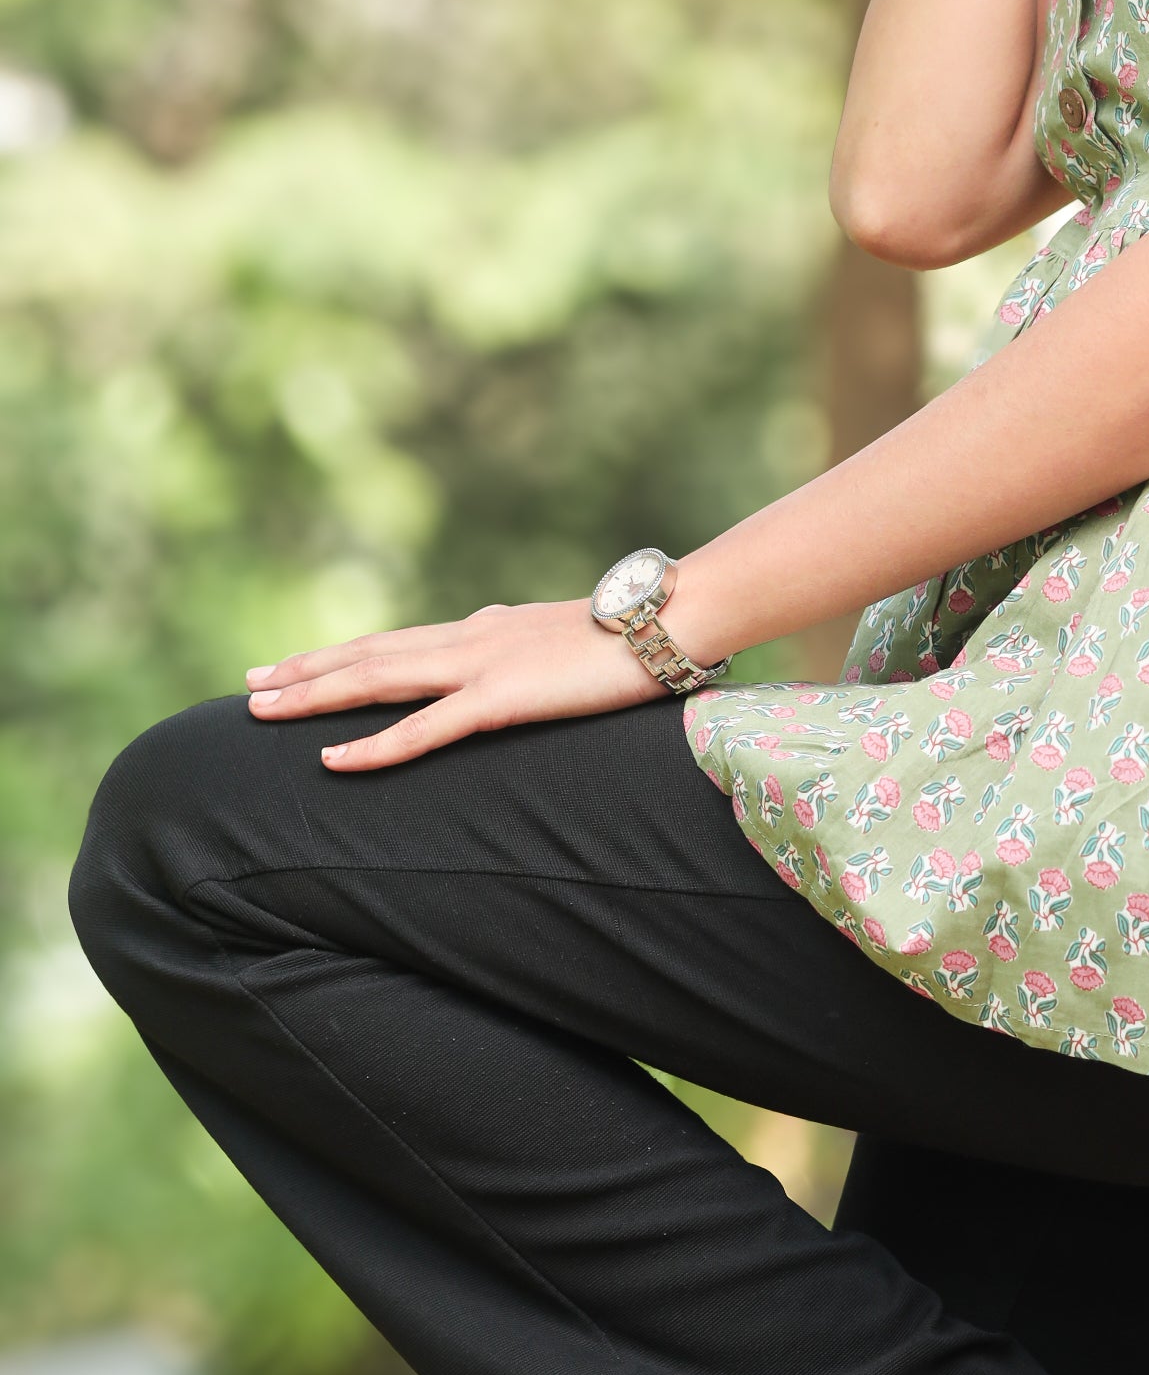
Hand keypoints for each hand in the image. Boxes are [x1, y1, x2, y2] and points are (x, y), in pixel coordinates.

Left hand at [245, 598, 665, 771]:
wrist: (673, 617)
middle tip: (248, 685)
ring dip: (314, 694)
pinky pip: (422, 730)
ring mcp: (480, 667)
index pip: (395, 641)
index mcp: (485, 629)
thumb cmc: (636, 633)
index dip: (339, 654)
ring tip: (261, 707)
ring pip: (376, 680)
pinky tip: (330, 758)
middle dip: (304, 671)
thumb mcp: (565, 639)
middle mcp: (469, 639)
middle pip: (368, 655)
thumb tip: (508, 651)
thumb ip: (527, 647)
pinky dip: (372, 745)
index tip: (292, 665)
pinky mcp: (500, 699)